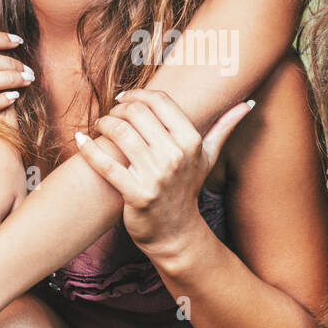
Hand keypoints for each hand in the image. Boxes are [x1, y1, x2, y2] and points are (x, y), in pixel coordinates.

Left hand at [74, 90, 252, 264]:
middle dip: (119, 109)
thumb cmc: (187, 189)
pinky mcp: (135, 194)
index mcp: (191, 141)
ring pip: (121, 133)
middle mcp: (175, 156)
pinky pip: (106, 164)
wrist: (175, 232)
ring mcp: (155, 176)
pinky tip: (81, 140)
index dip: (138, 94)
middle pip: (137, 113)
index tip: (125, 99)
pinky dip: (89, 149)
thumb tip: (246, 104)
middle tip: (111, 115)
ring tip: (100, 125)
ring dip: (105, 123)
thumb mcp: (208, 158)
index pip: (160, 101)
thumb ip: (224, 128)